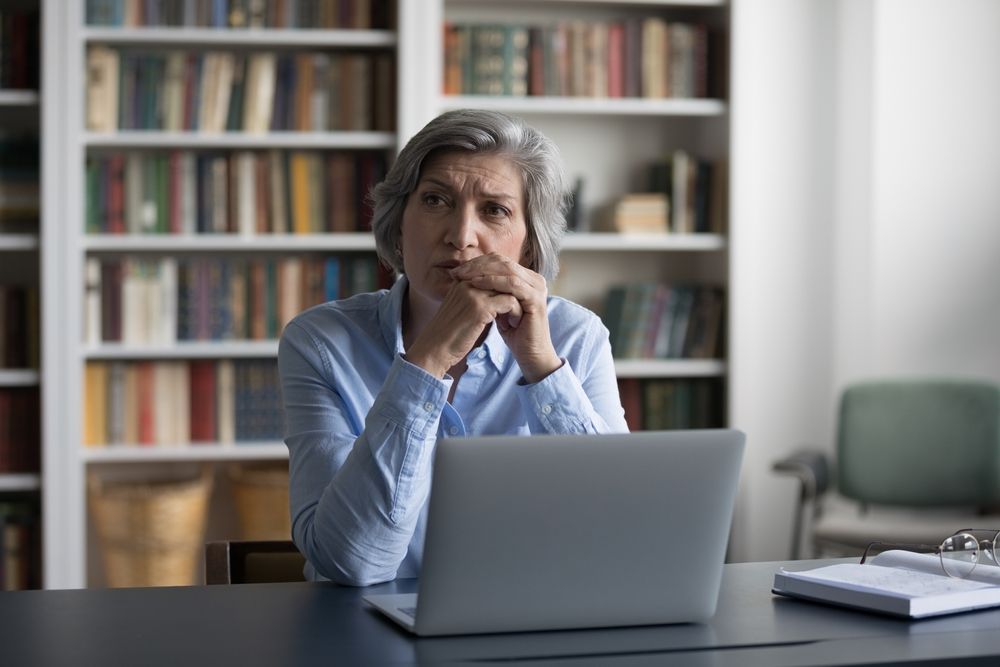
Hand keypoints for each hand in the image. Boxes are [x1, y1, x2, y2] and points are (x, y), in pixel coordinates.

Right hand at [405, 276, 523, 378]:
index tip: (510, 301)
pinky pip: (510, 302)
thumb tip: (494, 295)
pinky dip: (515, 313)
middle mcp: (467, 282)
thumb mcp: (460, 309)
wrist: (433, 349)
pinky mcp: (480, 307)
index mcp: (461, 281)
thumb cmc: (447, 333)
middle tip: (518, 308)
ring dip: (517, 302)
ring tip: (515, 318)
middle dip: (513, 291)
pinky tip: (512, 325)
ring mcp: (473, 293)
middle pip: (502, 276)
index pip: (492, 270)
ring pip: (509, 287)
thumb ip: (474, 297)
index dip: (505, 284)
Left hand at [449, 254, 561, 383]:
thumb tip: (469, 276)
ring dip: (483, 271)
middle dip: (478, 265)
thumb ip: (491, 290)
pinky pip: (512, 284)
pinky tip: (476, 284)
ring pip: (507, 270)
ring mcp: (538, 288)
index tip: (457, 270)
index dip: (478, 263)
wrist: (529, 354)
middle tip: (458, 271)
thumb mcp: (498, 306)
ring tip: (464, 276)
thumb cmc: (513, 332)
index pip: (500, 262)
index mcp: (528, 279)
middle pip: (503, 262)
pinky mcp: (536, 298)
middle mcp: (535, 280)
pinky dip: (493, 282)